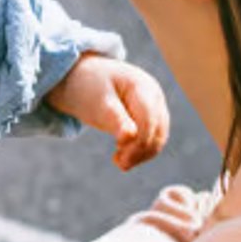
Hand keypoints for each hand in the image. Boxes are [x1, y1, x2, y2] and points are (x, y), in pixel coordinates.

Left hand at [46, 55, 168, 170]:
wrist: (82, 78)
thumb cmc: (88, 88)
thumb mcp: (97, 103)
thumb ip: (114, 119)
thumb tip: (129, 138)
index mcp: (143, 86)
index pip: (149, 120)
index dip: (139, 141)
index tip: (119, 158)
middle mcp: (154, 96)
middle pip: (158, 130)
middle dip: (140, 151)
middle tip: (118, 163)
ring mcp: (154, 106)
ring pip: (158, 138)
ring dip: (141, 154)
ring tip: (117, 161)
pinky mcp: (149, 117)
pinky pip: (151, 139)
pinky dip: (139, 151)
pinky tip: (120, 157)